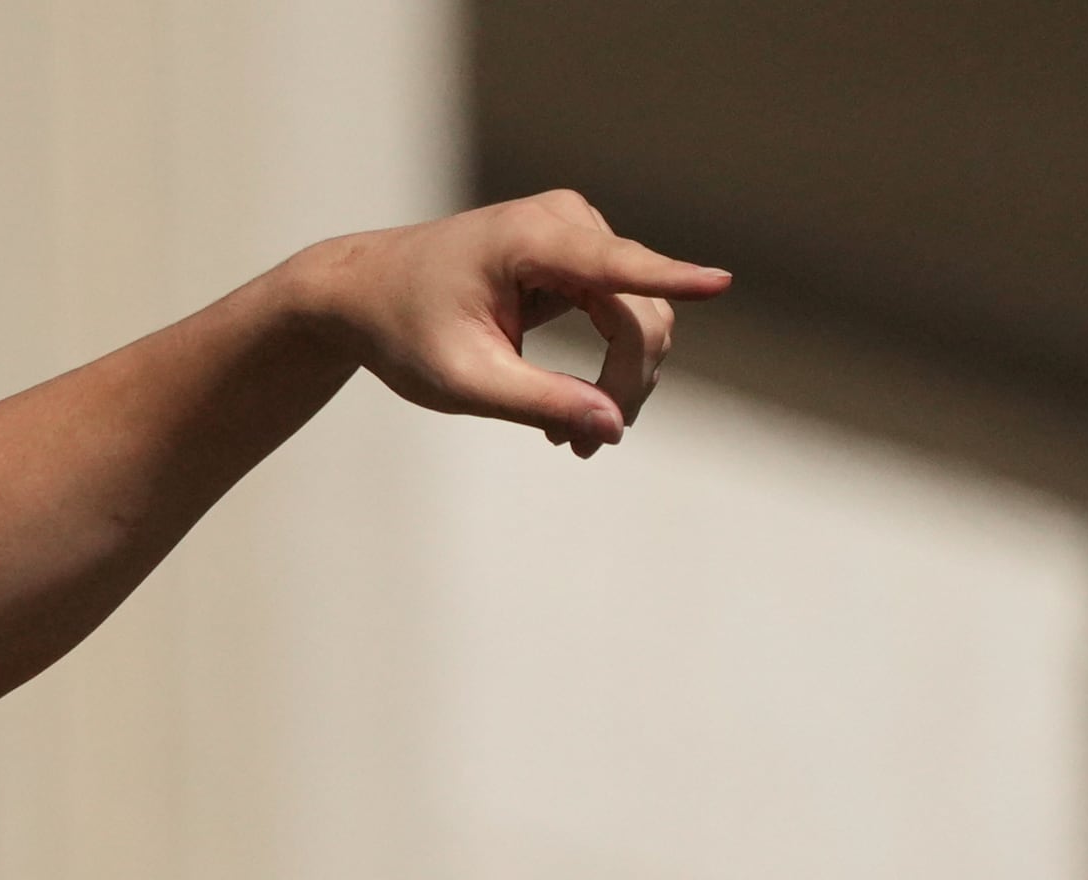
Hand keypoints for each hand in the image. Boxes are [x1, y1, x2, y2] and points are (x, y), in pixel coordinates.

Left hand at [280, 191, 732, 457]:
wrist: (365, 294)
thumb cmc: (404, 331)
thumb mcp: (464, 379)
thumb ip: (538, 401)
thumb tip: (612, 426)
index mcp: (530, 238)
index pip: (615, 266)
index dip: (671, 280)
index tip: (722, 282)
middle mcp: (566, 221)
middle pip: (639, 311)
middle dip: (625, 385)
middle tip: (586, 451)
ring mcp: (578, 234)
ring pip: (640, 317)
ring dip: (620, 384)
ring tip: (575, 443)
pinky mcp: (580, 257)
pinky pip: (622, 314)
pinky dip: (608, 367)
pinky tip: (574, 415)